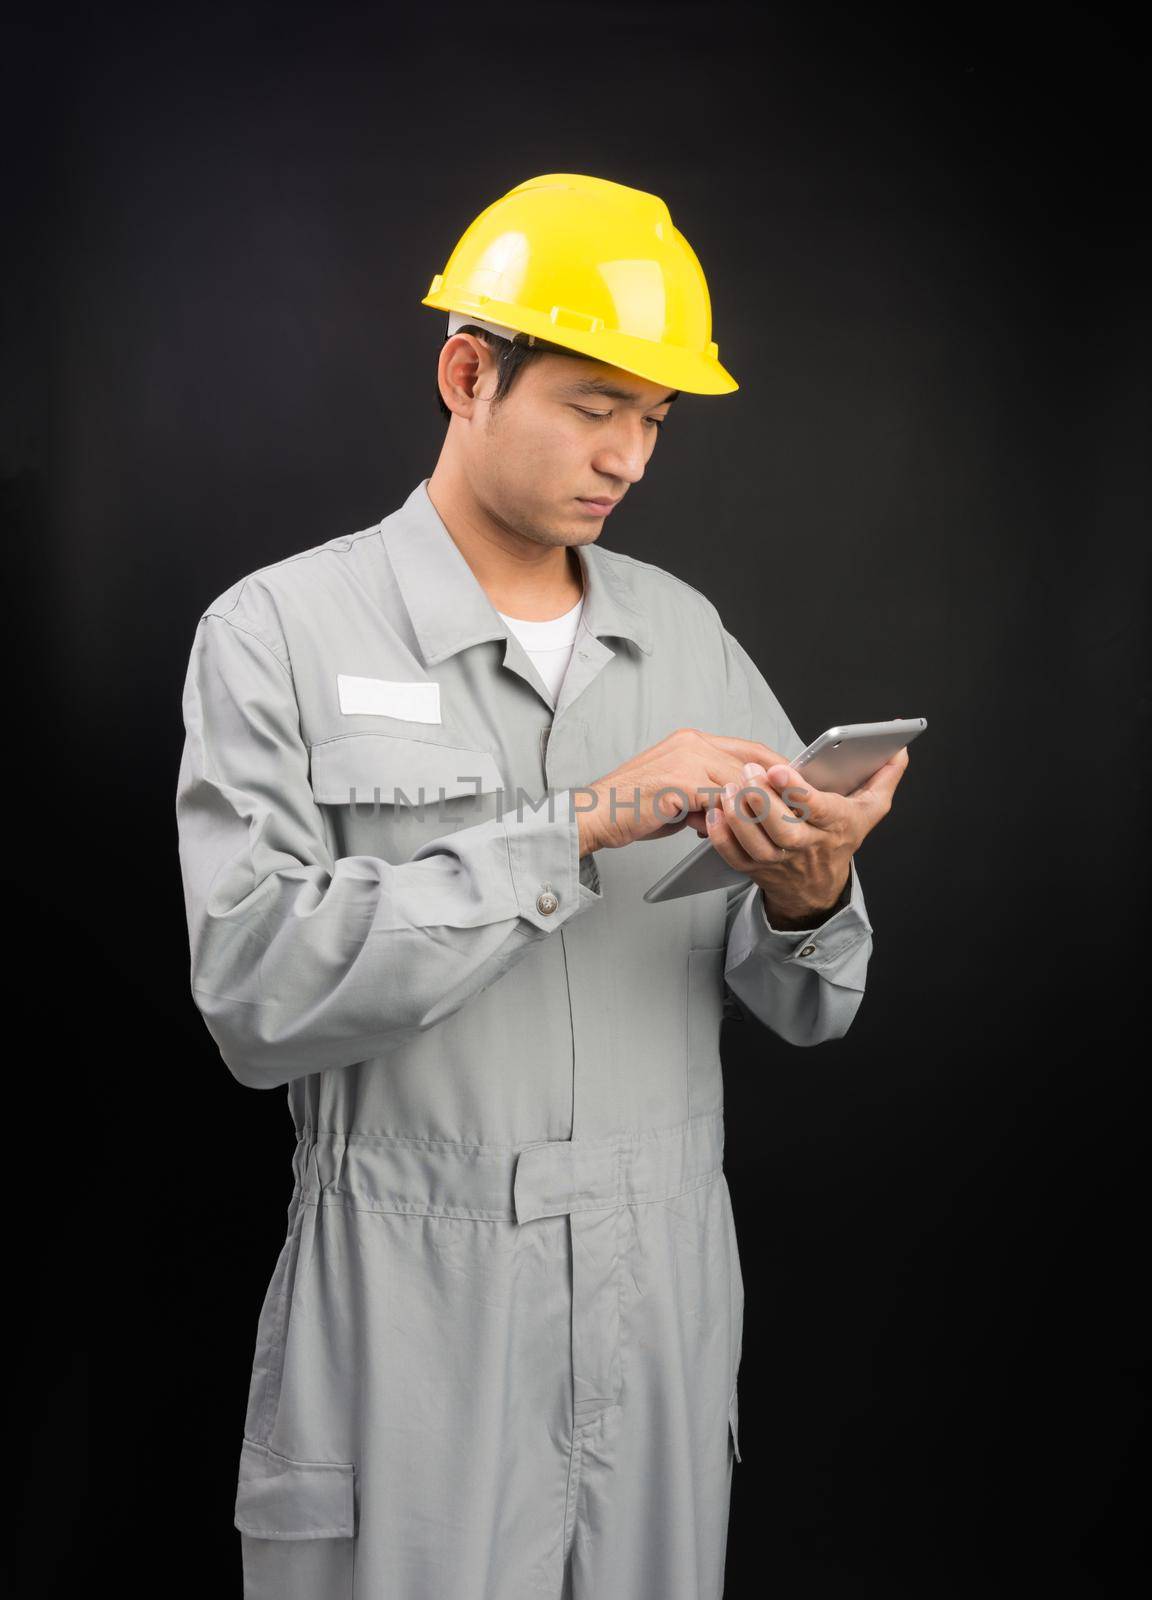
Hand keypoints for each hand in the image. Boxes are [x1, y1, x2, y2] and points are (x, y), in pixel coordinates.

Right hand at [576, 727, 797, 854]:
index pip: (746, 749)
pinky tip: (723, 832)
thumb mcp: (678, 797)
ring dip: (750, 807)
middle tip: (791, 811)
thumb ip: (706, 795)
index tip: (792, 786)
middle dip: (773, 788)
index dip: (773, 768)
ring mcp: (686, 759)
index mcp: (690, 741)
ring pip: (738, 783)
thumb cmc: (630, 809)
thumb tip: (730, 810)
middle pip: (750, 763)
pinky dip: (728, 817)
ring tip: (762, 827)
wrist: (594, 815)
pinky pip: (720, 800)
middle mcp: (691, 743)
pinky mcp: (680, 781)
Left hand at [705, 744, 911, 925]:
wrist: (818, 886)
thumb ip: (885, 776)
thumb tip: (900, 748)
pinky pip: (735, 855)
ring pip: (756, 842)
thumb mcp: (870, 809)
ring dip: (739, 815)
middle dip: (762, 799)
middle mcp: (806, 844)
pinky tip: (715, 811)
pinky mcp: (755, 868)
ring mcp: (779, 859)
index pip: (817, 809)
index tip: (779, 768)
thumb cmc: (841, 838)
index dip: (797, 790)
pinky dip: (721, 835)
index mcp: (835, 825)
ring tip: (729, 788)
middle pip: (782, 827)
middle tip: (748, 772)